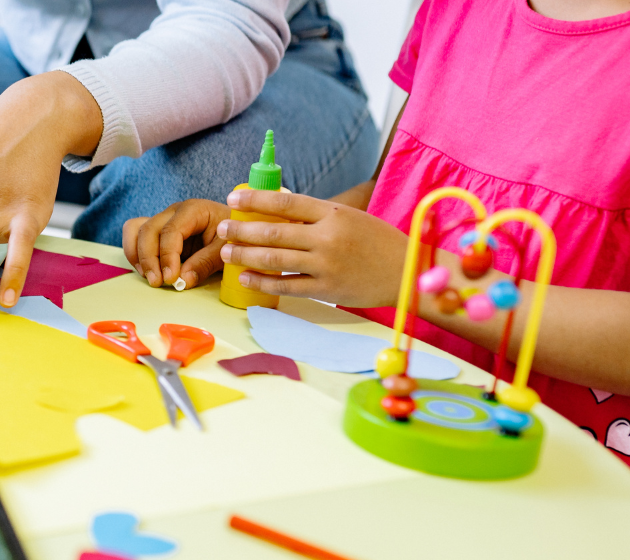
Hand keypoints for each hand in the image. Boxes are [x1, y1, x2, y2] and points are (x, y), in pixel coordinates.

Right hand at [121, 199, 232, 289]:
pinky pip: (135, 235)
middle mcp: (173, 212)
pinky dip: (135, 253)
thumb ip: (205, 263)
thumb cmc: (232, 236)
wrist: (235, 231)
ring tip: (150, 277)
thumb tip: (182, 280)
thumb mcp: (225, 250)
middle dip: (149, 259)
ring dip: (138, 256)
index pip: (171, 231)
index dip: (167, 256)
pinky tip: (147, 270)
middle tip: (158, 282)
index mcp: (193, 210)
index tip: (170, 278)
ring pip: (136, 230)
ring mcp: (162, 221)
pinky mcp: (157, 232)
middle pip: (148, 230)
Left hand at [217, 189, 409, 307]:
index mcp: (334, 213)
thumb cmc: (376, 242)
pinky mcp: (325, 289)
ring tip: (225, 252)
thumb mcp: (350, 217)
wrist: (406, 272)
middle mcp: (328, 237)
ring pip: (275, 258)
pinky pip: (285, 286)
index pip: (287, 201)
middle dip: (242, 230)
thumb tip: (276, 209)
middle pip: (274, 231)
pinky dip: (261, 282)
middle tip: (222, 228)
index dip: (256, 199)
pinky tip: (244, 277)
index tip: (234, 199)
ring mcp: (326, 265)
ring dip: (245, 255)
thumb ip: (316, 215)